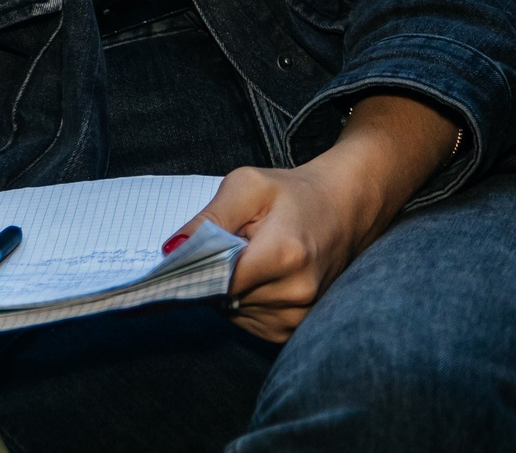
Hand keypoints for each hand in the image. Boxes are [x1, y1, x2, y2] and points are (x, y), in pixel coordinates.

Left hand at [175, 162, 385, 342]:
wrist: (343, 210)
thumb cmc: (293, 194)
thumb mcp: (247, 186)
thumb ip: (209, 217)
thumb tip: (172, 251)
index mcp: (283, 255)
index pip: (217, 280)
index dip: (195, 269)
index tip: (182, 259)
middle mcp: (295, 293)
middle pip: (222, 297)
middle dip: (214, 274)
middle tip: (231, 244)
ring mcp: (298, 315)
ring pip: (231, 312)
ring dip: (228, 289)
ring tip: (252, 258)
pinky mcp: (295, 328)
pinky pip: (247, 322)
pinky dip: (242, 301)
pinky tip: (259, 276)